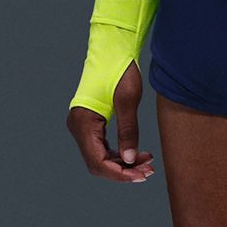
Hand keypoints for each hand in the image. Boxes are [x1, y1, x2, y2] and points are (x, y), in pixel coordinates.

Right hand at [67, 62, 155, 182]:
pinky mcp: (91, 124)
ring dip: (123, 164)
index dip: (119, 173)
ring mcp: (83, 126)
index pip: (97, 161)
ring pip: (101, 157)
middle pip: (98, 163)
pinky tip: (140, 154)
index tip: (140, 176)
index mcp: (83, 122)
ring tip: (148, 164)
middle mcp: (78, 126)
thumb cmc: (120, 70)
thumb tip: (131, 160)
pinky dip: (120, 154)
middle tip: (148, 172)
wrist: (113, 50)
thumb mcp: (128, 101)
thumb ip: (128, 131)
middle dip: (123, 171)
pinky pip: (103, 147)